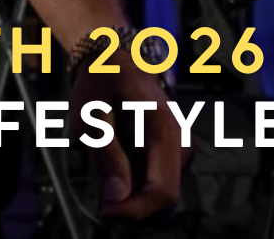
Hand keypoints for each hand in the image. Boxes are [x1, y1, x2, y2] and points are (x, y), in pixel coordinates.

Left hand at [68, 63, 185, 219]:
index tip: (105, 212)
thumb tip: (116, 198)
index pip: (162, 191)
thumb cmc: (101, 83)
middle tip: (101, 197)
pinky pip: (157, 181)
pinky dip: (136, 184)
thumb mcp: (92, 117)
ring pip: (161, 193)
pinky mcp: (174, 153)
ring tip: (105, 170)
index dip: (134, 211)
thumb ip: (106, 156)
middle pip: (166, 200)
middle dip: (133, 208)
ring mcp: (180, 149)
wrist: (116, 59)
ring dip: (133, 195)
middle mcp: (180, 143)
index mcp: (163, 131)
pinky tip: (116, 164)